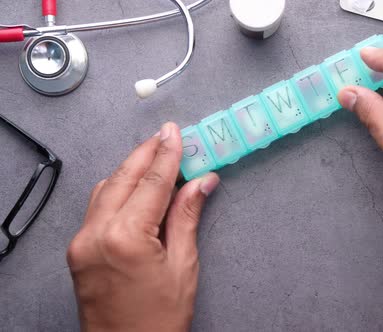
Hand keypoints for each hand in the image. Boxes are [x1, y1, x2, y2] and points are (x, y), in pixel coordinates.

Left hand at [67, 122, 219, 331]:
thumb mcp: (183, 266)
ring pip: (106, 188)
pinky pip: (96, 207)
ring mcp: (82, 243)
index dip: (167, 154)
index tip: (176, 134)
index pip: (152, 182)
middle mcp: (96, 235)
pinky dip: (117, 189)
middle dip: (146, 153)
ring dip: (131, 169)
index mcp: (125, 238)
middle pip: (124, 177)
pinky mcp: (78, 251)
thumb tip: (201, 183)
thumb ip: (187, 216)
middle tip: (167, 136)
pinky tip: (135, 186)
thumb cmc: (158, 321)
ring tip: (156, 158)